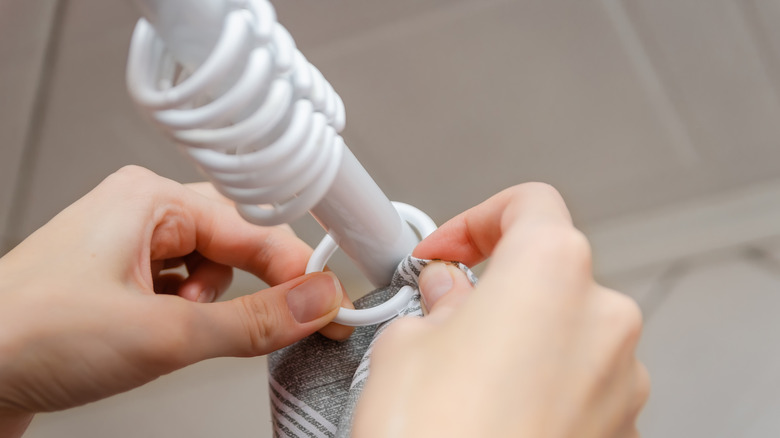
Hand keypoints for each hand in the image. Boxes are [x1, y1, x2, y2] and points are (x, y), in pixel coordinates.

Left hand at [0, 166, 350, 435]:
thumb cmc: (28, 335)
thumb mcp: (162, 333)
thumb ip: (252, 321)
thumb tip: (313, 304)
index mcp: (149, 199)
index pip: (253, 228)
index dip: (296, 269)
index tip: (327, 305)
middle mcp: (139, 214)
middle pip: (232, 244)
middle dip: (249, 288)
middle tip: (278, 323)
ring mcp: (126, 247)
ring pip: (209, 271)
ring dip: (211, 306)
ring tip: (180, 331)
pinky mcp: (117, 282)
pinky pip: (180, 290)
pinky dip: (186, 316)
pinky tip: (161, 334)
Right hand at [354, 183, 648, 437]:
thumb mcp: (404, 346)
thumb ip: (433, 304)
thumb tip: (446, 296)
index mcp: (553, 271)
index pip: (529, 204)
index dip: (477, 221)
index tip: (444, 254)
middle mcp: (603, 318)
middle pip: (550, 270)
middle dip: (494, 286)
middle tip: (442, 314)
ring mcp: (621, 379)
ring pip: (566, 330)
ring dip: (519, 338)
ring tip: (463, 376)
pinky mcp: (620, 428)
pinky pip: (579, 382)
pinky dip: (541, 383)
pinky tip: (492, 413)